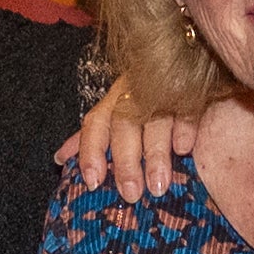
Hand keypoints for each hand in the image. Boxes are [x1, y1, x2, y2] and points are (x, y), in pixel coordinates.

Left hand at [58, 81, 204, 197]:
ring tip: (158, 185)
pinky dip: (185, 128)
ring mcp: (166, 90)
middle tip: (130, 193)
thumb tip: (60, 159)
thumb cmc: (145, 98)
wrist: (185, 59)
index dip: (91, 152)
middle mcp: (136, 93)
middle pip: (125, 124)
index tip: (92, 181)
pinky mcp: (193, 90)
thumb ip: (92, 137)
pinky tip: (184, 149)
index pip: (96, 123)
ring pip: (155, 120)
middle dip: (125, 160)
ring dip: (155, 154)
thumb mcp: (115, 113)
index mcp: (114, 99)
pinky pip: (188, 108)